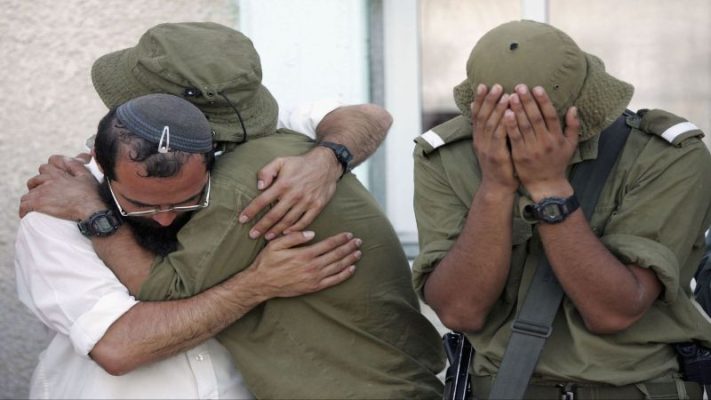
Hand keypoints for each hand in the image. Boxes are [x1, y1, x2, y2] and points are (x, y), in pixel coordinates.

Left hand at [20, 154, 104, 219]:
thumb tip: (77, 156)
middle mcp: (48, 180)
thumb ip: (77, 165)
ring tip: (37, 206)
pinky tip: (27, 214)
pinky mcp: (38, 204)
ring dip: (32, 198)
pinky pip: (24, 205)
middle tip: (44, 194)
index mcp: (59, 173)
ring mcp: (42, 192)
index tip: (52, 179)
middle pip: (35, 179)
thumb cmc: (90, 195)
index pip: (47, 165)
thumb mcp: (86, 176)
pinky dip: (24, 210)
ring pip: (28, 193)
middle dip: (38, 185)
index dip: (49, 171)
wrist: (90, 210)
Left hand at [238, 148, 339, 239]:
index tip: (242, 220)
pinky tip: (286, 233)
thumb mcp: (281, 161)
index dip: (251, 211)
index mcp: (283, 184)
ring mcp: (306, 202)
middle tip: (252, 235)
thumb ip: (267, 171)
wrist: (326, 164)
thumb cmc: (301, 163)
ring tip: (267, 237)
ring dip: (276, 230)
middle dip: (261, 226)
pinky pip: (304, 222)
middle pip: (274, 215)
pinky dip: (295, 229)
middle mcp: (294, 195)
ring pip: (288, 221)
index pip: (262, 200)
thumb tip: (259, 186)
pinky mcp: (317, 206)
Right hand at [246, 231, 360, 297]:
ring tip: (359, 253)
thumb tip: (312, 233)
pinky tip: (351, 269)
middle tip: (359, 241)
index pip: (328, 244)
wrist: (261, 283)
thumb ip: (294, 237)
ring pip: (337, 267)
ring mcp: (314, 278)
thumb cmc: (267, 262)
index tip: (349, 234)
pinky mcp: (313, 288)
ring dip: (350, 259)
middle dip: (349, 247)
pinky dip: (344, 275)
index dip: (340, 239)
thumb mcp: (276, 244)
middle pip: (336, 255)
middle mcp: (312, 267)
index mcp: (304, 254)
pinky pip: (333, 281)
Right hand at [471, 84, 517, 192]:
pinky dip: (503, 123)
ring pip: (490, 124)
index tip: (483, 85)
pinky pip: (499, 136)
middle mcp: (480, 141)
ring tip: (505, 94)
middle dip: (488, 100)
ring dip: (497, 108)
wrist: (497, 187)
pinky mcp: (496, 155)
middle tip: (496, 85)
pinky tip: (509, 112)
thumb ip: (489, 130)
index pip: (476, 115)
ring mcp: (487, 148)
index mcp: (478, 138)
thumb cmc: (499, 166)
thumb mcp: (491, 146)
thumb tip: (487, 113)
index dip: (479, 100)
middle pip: (482, 116)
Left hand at [503, 85, 579, 200]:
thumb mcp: (570, 145)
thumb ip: (573, 126)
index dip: (544, 101)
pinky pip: (514, 138)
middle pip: (536, 118)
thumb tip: (573, 107)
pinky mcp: (519, 155)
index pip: (551, 115)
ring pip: (524, 126)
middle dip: (527, 101)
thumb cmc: (558, 162)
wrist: (546, 185)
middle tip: (519, 86)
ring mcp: (532, 149)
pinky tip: (505, 114)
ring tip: (511, 95)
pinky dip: (510, 125)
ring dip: (517, 110)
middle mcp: (545, 142)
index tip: (537, 88)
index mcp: (557, 137)